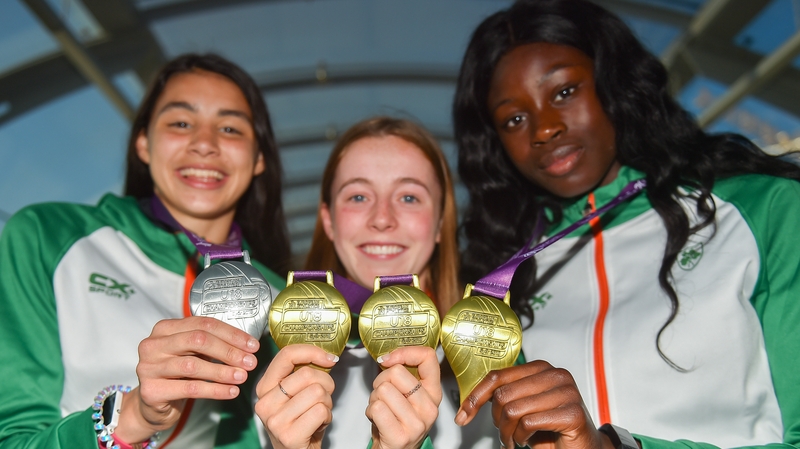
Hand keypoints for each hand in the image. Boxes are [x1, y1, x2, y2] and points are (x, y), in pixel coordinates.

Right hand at [116, 317, 259, 442]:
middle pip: (198, 340)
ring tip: (242, 376)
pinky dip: (215, 390)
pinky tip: (231, 391)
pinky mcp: (151, 391)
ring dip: (222, 371)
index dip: (231, 334)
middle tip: (249, 361)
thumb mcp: (192, 354)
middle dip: (228, 351)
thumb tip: (247, 347)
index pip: (203, 324)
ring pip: (193, 365)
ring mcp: (149, 367)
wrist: (153, 405)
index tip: (252, 345)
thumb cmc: (176, 375)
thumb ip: (212, 345)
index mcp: (165, 328)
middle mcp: (153, 344)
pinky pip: (190, 389)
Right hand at [254, 344, 338, 448]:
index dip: (312, 352)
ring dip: (327, 403)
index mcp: (265, 387)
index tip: (329, 358)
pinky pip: (321, 411)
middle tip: (323, 397)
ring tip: (317, 413)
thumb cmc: (300, 423)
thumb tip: (325, 356)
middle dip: (326, 384)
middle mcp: (265, 402)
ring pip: (317, 392)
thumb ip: (301, 374)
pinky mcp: (289, 435)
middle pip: (307, 374)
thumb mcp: (294, 395)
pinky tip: (318, 425)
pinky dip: (327, 417)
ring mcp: (275, 420)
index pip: (286, 355)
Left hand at [366, 346, 441, 448]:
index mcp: (433, 393)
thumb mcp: (408, 395)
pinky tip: (377, 419)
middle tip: (383, 396)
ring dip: (374, 398)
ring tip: (381, 409)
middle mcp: (430, 408)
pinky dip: (370, 411)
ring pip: (383, 389)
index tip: (389, 359)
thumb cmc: (396, 421)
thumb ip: (404, 375)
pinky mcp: (401, 436)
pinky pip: (377, 407)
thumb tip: (389, 356)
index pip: (428, 357)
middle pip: (397, 372)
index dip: (404, 352)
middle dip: (381, 381)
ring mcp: (417, 423)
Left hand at [455, 360, 611, 448]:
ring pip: (514, 409)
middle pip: (504, 394)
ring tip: (514, 440)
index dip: (476, 396)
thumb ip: (505, 395)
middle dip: (497, 420)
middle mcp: (555, 375)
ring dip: (508, 432)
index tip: (464, 414)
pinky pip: (529, 423)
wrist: (582, 447)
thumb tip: (471, 400)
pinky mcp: (572, 413)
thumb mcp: (523, 407)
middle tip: (504, 434)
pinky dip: (522, 437)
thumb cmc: (550, 428)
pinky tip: (528, 440)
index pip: (498, 375)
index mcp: (540, 368)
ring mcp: (566, 392)